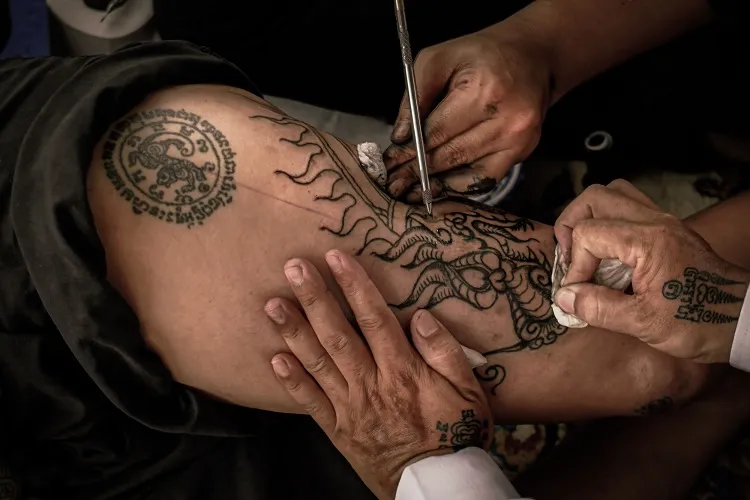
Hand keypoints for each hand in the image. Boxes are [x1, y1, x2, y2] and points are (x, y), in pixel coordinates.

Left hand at [265, 250, 491, 499]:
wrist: (437, 485)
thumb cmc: (456, 432)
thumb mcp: (468, 390)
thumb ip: (445, 351)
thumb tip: (419, 316)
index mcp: (403, 371)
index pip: (375, 319)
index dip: (354, 286)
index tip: (336, 258)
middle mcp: (371, 384)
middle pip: (338, 334)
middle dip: (314, 298)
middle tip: (293, 268)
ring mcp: (350, 407)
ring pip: (318, 362)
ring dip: (294, 331)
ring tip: (273, 304)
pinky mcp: (338, 429)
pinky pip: (310, 402)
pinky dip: (292, 381)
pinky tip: (274, 358)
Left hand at [383, 29, 551, 201]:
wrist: (532, 56)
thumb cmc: (480, 54)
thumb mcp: (439, 58)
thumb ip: (415, 96)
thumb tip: (400, 138)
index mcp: (484, 90)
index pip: (436, 132)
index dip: (408, 151)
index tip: (388, 163)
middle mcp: (507, 119)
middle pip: (451, 155)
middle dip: (416, 172)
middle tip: (393, 184)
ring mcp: (519, 139)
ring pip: (467, 173)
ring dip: (436, 185)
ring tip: (410, 192)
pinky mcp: (524, 151)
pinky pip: (486, 179)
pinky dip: (460, 186)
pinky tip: (439, 188)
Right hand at [553, 180, 749, 362]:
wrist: (741, 319)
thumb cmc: (699, 322)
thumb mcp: (643, 323)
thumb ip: (598, 308)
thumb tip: (564, 297)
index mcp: (648, 241)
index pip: (588, 233)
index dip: (574, 265)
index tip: (577, 293)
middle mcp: (655, 221)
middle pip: (595, 197)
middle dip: (571, 225)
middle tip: (570, 258)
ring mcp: (663, 221)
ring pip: (614, 194)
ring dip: (590, 217)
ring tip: (585, 249)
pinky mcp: (668, 228)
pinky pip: (630, 207)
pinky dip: (609, 222)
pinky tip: (608, 253)